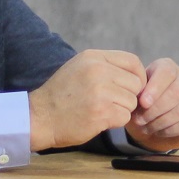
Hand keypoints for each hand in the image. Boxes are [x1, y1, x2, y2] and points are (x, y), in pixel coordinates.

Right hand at [29, 50, 143, 150]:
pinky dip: (115, 122)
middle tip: (110, 103)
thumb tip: (136, 74)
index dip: (139, 76)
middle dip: (128, 96)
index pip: (132, 61)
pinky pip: (125, 117)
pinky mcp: (101, 112)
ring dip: (121, 110)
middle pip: (136, 83)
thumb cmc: (61, 96)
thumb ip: (105, 67)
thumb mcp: (79, 68)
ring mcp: (100, 91)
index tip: (133, 88)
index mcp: (93, 57)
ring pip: (132, 102)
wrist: (38, 118)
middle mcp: (98, 70)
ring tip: (100, 110)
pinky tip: (99, 120)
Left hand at [125, 58, 178, 151]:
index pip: (166, 73)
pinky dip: (169, 130)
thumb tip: (137, 101)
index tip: (143, 103)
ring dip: (159, 123)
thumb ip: (137, 92)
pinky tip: (158, 131)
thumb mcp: (137, 91)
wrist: (156, 116)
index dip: (155, 88)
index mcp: (167, 66)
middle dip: (156, 109)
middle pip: (176, 92)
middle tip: (139, 120)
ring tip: (145, 127)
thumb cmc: (144, 99)